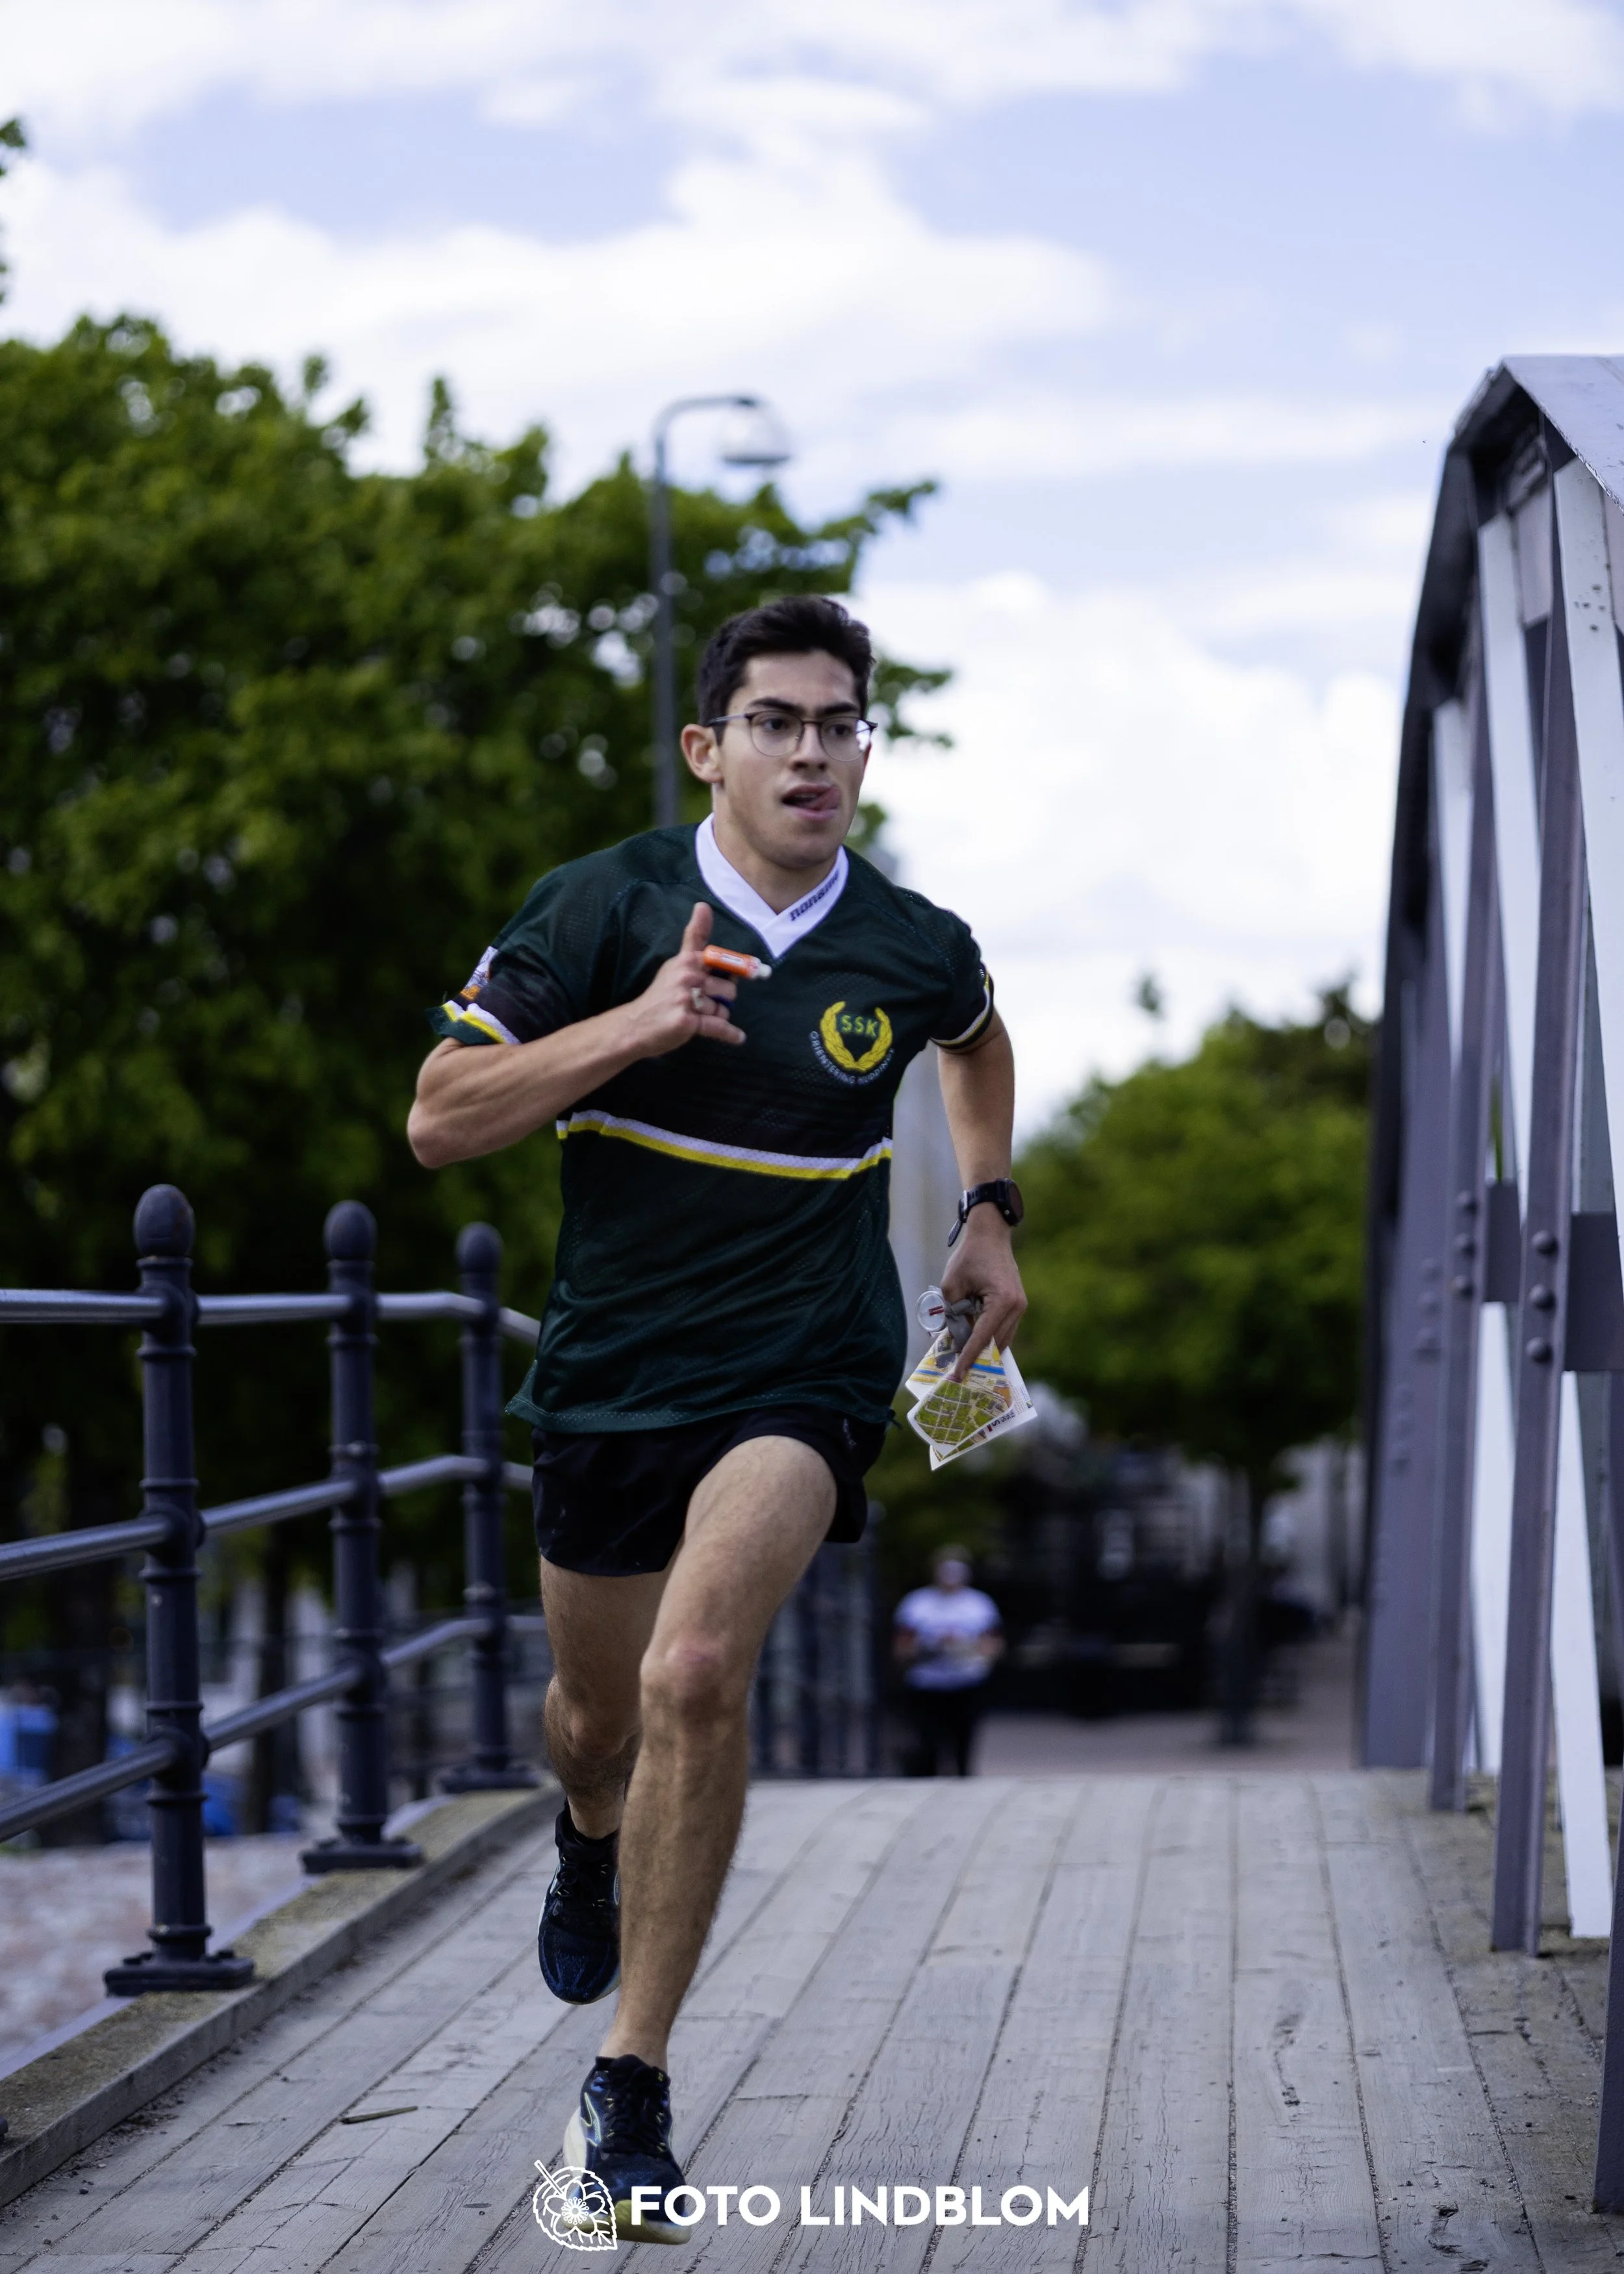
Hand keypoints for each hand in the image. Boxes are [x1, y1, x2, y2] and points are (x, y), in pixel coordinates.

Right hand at [620, 902, 744, 1057]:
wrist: (634, 1025)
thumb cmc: (660, 995)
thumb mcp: (676, 963)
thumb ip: (694, 937)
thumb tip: (703, 905)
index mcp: (687, 960)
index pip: (723, 961)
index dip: (738, 970)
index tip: (755, 972)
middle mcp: (687, 976)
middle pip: (728, 988)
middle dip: (723, 999)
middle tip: (705, 1003)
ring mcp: (686, 999)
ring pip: (723, 1008)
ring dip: (718, 1016)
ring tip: (701, 1018)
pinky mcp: (687, 1022)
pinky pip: (719, 1027)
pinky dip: (730, 1034)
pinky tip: (737, 1037)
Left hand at [940, 1210, 1025, 1380]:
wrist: (990, 1234)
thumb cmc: (969, 1256)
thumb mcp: (952, 1286)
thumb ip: (952, 1315)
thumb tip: (951, 1341)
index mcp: (1002, 1301)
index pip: (982, 1338)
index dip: (968, 1358)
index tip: (957, 1375)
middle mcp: (1016, 1307)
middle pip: (996, 1344)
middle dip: (977, 1359)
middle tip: (958, 1373)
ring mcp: (1020, 1307)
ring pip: (1002, 1340)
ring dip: (984, 1350)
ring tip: (964, 1362)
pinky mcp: (1018, 1305)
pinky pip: (1004, 1330)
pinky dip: (990, 1339)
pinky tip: (975, 1345)